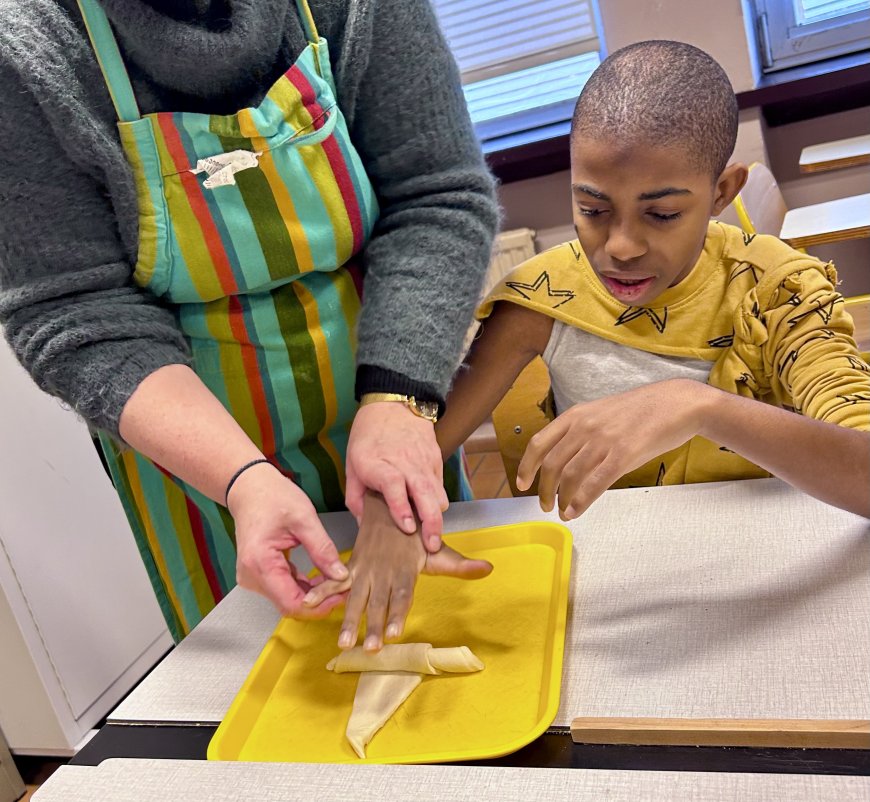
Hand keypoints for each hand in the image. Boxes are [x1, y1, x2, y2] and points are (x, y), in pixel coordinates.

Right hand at [227, 462, 349, 618]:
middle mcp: (251, 576)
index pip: (292, 603)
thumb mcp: (304, 518)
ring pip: (288, 598)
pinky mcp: (258, 574)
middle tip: (345, 586)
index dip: (320, 605)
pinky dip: (304, 586)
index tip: (343, 594)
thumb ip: (323, 549)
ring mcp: (253, 577)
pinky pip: (284, 588)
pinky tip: (321, 577)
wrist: (249, 488)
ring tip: (337, 580)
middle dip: (320, 600)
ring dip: (314, 594)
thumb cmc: (272, 496)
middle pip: (290, 604)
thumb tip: (341, 575)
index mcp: (260, 563)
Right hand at [303, 491, 492, 650]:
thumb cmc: (416, 536)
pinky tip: (307, 607)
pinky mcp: (351, 567)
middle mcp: (383, 572)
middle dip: (372, 626)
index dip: (397, 613)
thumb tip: (488, 568)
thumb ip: (461, 565)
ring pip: (355, 597)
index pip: (402, 595)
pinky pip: (334, 581)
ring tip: (343, 642)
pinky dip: (320, 592)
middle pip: (377, 602)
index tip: (394, 633)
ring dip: (348, 619)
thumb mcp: (439, 549)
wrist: (389, 504)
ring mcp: (365, 570)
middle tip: (369, 649)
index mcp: (405, 569)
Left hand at [346, 401, 448, 551]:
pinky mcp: (436, 460)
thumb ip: (356, 498)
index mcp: (377, 463)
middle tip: (431, 544)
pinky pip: (440, 487)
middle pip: (424, 493)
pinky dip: (437, 502)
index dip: (401, 507)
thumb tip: (364, 526)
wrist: (394, 405)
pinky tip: (431, 512)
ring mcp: (423, 461)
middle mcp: (404, 462)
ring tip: (432, 535)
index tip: (407, 527)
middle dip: (431, 522)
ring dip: (436, 516)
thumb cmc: (368, 437)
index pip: (394, 485)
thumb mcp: (352, 465)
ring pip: (437, 493)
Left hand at [516, 380, 709, 518]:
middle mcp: (585, 426)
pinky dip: (581, 501)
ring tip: (561, 511)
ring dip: (561, 499)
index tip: (522, 484)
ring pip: (570, 476)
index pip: (539, 443)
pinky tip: (574, 512)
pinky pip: (595, 483)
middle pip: (551, 464)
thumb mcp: (601, 413)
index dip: (526, 466)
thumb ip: (581, 432)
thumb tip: (564, 460)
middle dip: (543, 490)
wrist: (676, 402)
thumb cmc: (640, 411)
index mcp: (576, 415)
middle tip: (544, 505)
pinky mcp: (623, 454)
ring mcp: (603, 440)